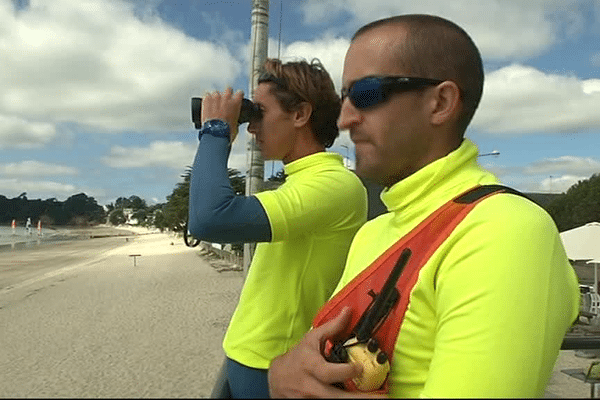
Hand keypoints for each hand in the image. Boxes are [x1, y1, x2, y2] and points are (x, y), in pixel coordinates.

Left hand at [201, 87, 242, 142]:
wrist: (216, 134)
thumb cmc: (227, 131)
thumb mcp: (236, 124)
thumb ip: (235, 117)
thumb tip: (234, 119)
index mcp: (236, 102)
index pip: (239, 93)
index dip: (238, 96)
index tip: (237, 98)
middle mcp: (226, 98)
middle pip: (228, 89)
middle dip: (227, 94)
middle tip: (225, 102)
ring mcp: (215, 98)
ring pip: (216, 93)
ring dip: (216, 98)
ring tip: (215, 106)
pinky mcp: (206, 101)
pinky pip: (206, 95)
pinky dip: (207, 100)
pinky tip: (208, 106)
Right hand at [268, 307, 385, 397]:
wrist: (278, 379)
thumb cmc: (297, 357)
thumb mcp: (311, 339)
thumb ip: (332, 328)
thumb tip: (348, 311)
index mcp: (311, 367)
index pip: (328, 372)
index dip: (345, 371)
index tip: (360, 367)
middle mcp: (311, 386)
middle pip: (337, 397)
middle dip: (360, 399)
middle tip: (383, 398)